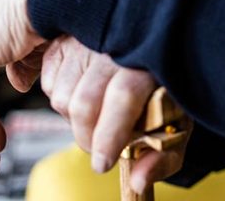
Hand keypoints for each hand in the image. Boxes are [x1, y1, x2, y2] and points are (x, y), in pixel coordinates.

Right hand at [40, 36, 191, 192]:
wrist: (155, 53)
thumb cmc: (164, 93)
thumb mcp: (175, 124)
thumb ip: (162, 156)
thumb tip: (139, 182)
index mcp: (150, 62)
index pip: (123, 97)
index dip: (109, 135)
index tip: (103, 164)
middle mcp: (117, 45)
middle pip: (86, 101)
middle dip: (87, 138)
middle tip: (100, 150)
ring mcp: (87, 41)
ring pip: (62, 96)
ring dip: (74, 119)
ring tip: (97, 117)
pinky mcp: (64, 42)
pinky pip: (48, 83)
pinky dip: (61, 99)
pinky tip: (84, 97)